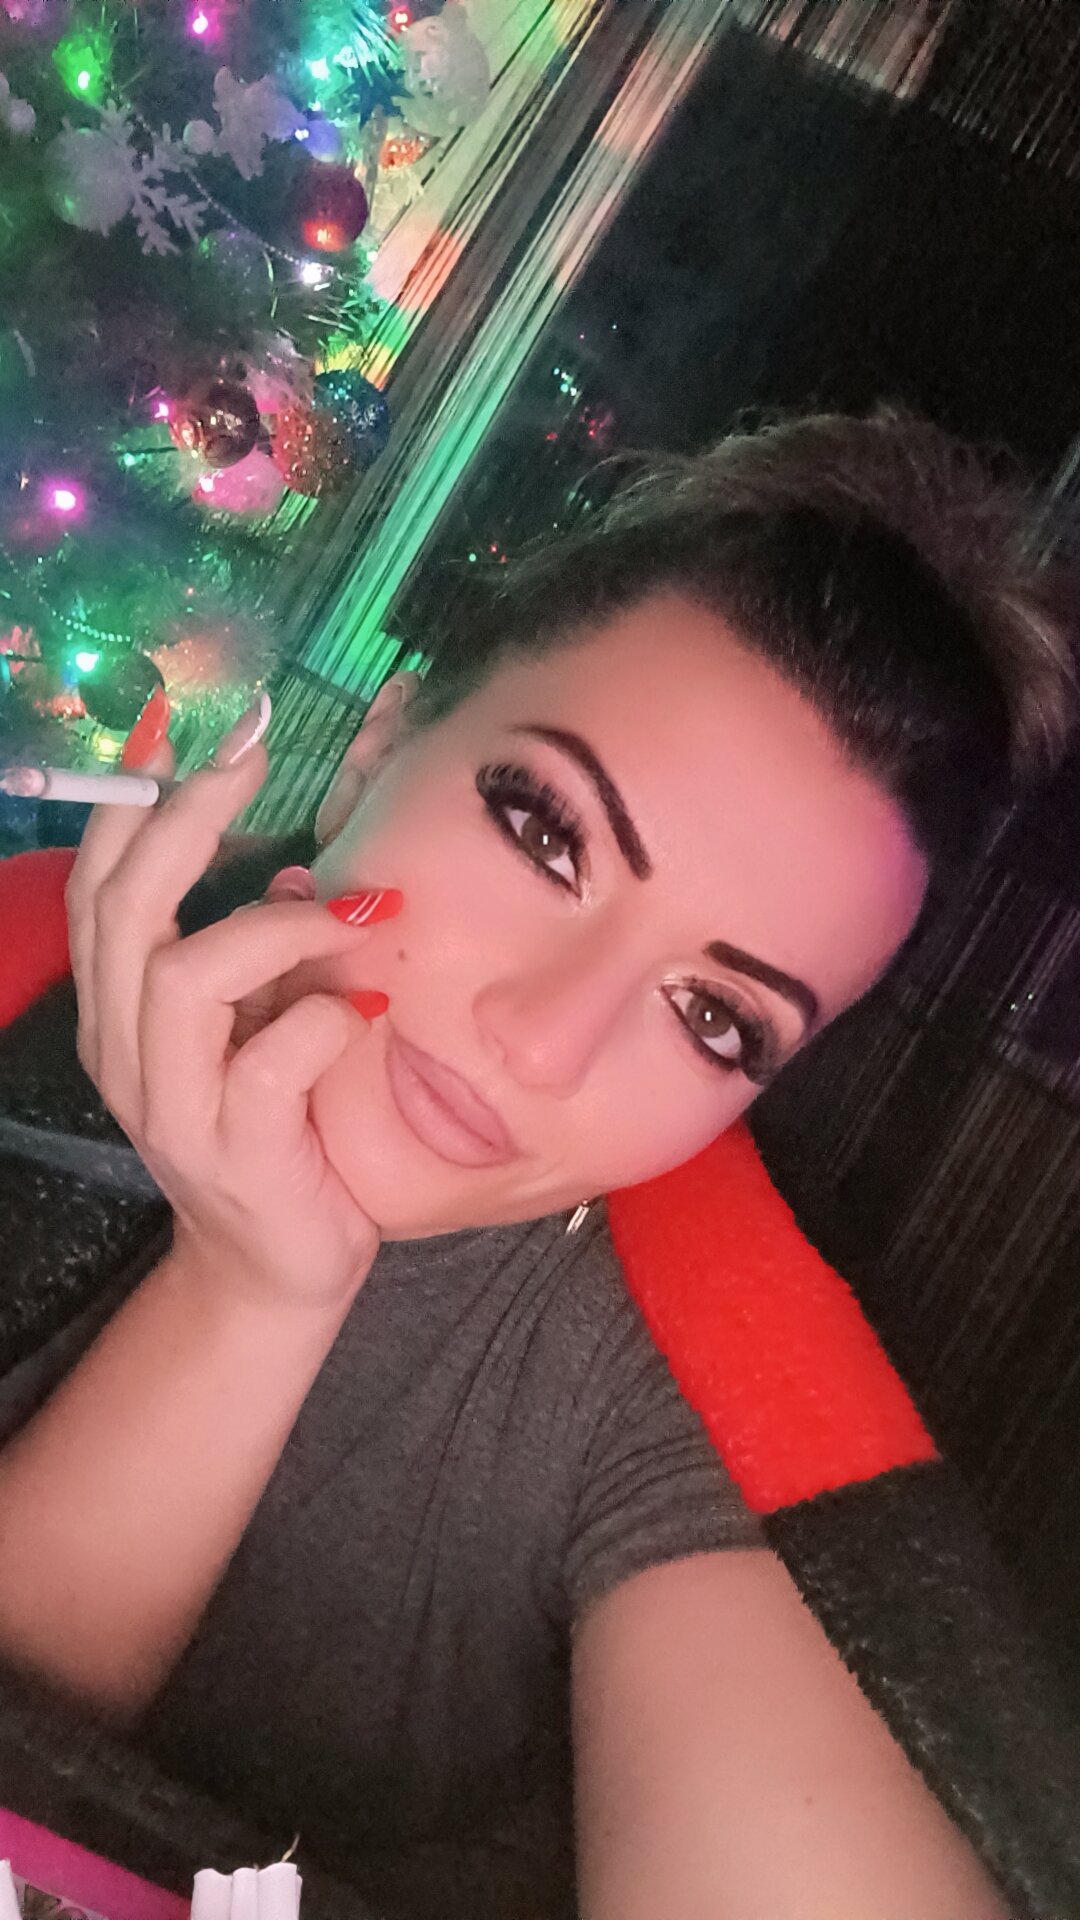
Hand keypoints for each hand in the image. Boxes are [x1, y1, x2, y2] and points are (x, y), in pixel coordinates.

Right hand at [65, 704, 400, 1313]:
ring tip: (353, 914)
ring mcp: (173, 1106)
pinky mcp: (237, 1152)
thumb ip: (261, 951)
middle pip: (126, 911)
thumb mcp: (257, 1023)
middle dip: (187, 819)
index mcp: (121, 1007)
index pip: (98, 885)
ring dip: (276, 927)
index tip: (178, 722)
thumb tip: (296, 870)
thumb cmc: (278, 1125)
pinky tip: (361, 1011)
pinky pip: (267, 1062)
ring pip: (187, 979)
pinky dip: (318, 1019)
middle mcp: (126, 1050)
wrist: (277, 1265)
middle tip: (251, 755)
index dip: (128, 801)